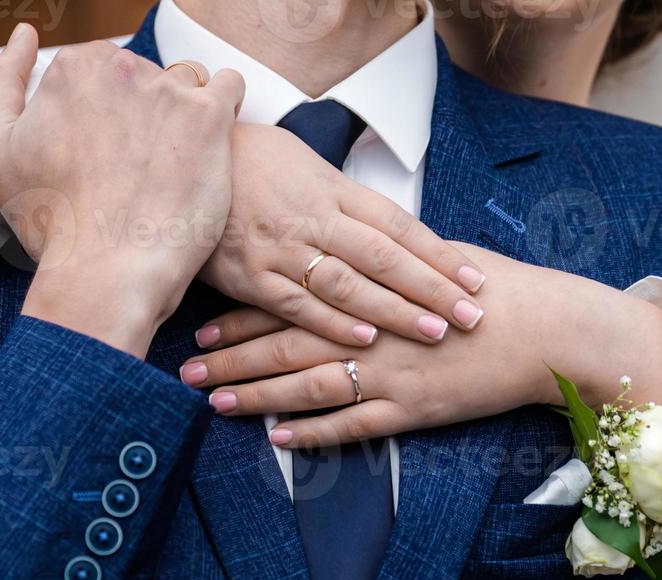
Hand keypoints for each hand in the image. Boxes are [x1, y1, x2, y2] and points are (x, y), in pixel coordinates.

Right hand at [0, 26, 243, 354]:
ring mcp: (167, 89)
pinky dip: (222, 108)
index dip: (102, 112)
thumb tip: (24, 36)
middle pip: (142, 74)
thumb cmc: (51, 221)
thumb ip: (0, 80)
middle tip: (135, 168)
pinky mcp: (209, 117)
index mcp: (72, 68)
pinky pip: (229, 87)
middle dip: (141, 111)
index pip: (99, 69)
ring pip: (185, 81)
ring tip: (171, 163)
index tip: (103, 152)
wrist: (105, 272)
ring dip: (182, 112)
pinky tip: (207, 144)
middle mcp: (119, 67)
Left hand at [179, 246, 661, 446]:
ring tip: (215, 401)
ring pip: (308, 386)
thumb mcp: (433, 260)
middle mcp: (373, 332)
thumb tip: (348, 254)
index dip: (245, 313)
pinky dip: (313, 433)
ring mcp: (391, 374)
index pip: (293, 300)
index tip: (205, 320)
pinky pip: (352, 425)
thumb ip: (385, 265)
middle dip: (233, 357)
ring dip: (258, 395)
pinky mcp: (413, 409)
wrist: (544, 331)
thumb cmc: (493, 291)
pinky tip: (277, 438)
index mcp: (372, 291)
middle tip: (187, 366)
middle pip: (287, 345)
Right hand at [201, 124, 485, 346]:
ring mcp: (283, 248)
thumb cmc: (252, 162)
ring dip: (394, 310)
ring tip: (434, 333)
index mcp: (334, 190)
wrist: (187, 158)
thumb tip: (389, 231)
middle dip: (433, 289)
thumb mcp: (306, 167)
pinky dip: (332, 322)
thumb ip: (345, 202)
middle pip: (386, 257)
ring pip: (349, 283)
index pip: (400, 226)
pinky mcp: (251, 274)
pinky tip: (364, 339)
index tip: (475, 280)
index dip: (440, 255)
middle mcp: (315, 218)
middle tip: (472, 316)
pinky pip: (297, 303)